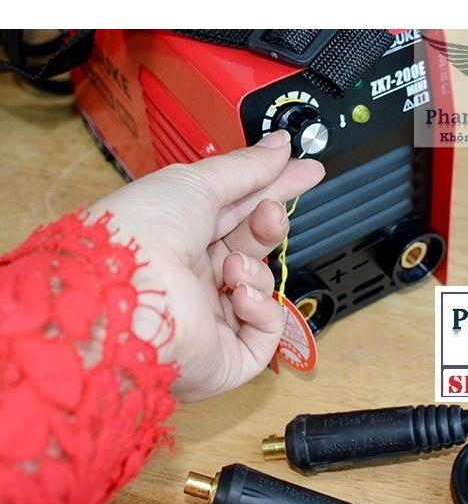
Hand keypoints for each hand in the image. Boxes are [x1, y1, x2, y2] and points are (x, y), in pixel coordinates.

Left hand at [88, 130, 324, 401]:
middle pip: (251, 247)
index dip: (272, 189)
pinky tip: (238, 297)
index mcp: (177, 236)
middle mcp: (190, 277)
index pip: (237, 209)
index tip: (306, 173)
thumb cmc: (142, 237)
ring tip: (232, 265)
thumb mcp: (196, 182)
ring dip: (255, 268)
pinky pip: (266, 332)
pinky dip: (262, 310)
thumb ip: (246, 168)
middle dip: (268, 226)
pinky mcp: (226, 357)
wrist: (126, 298)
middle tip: (271, 213)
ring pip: (261, 287)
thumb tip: (281, 146)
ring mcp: (208, 318)